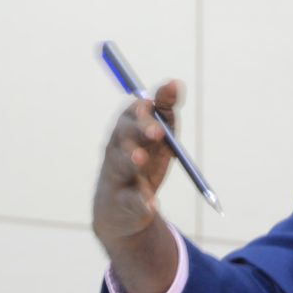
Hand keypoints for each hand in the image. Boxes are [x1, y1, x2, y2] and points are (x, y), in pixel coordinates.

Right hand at [90, 78, 184, 292]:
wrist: (119, 210)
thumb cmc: (143, 160)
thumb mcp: (157, 135)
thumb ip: (165, 109)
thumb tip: (176, 82)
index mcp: (127, 131)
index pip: (132, 114)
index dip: (142, 110)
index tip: (153, 106)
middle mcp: (117, 150)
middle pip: (124, 135)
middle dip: (139, 130)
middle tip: (157, 132)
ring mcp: (116, 176)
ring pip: (121, 165)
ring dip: (131, 160)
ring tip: (140, 159)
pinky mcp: (121, 203)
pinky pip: (130, 201)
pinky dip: (140, 202)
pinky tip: (150, 204)